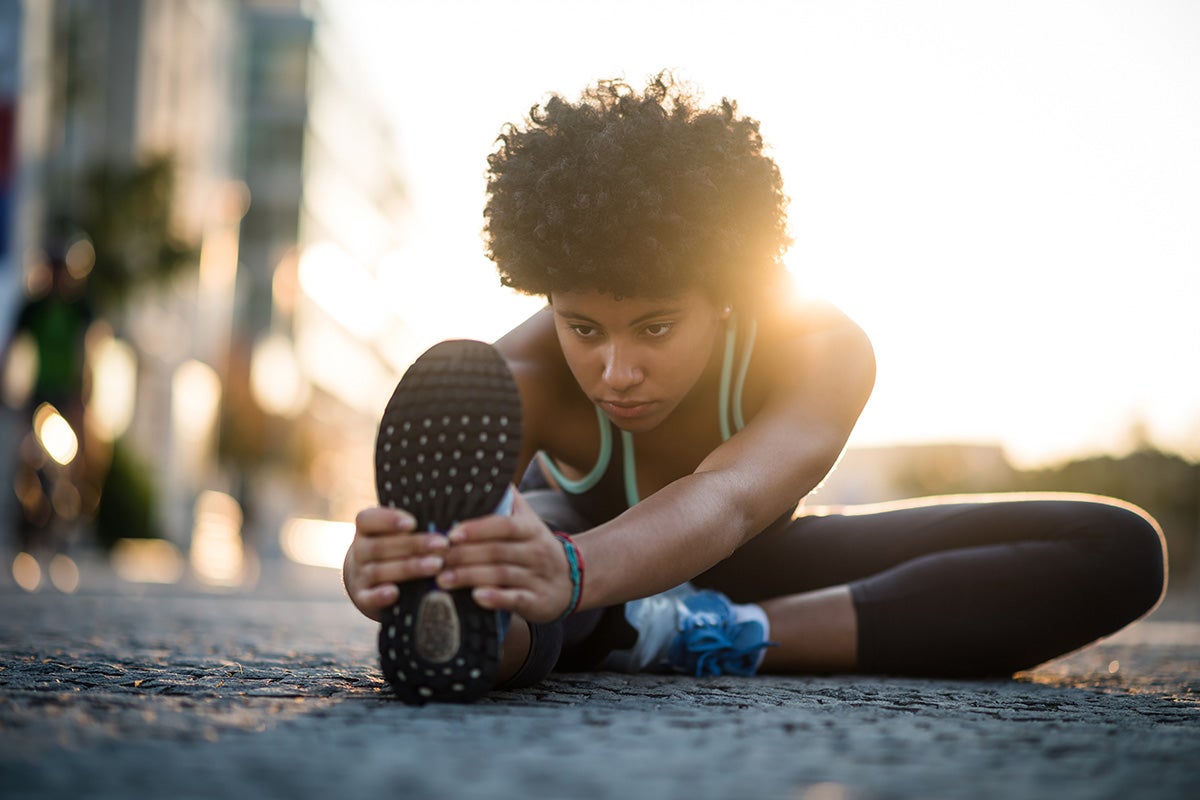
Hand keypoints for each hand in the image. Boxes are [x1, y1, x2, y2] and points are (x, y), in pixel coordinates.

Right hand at [343, 507, 447, 620]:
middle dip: (414, 545)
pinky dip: (380, 596)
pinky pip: (368, 597)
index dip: (388, 520)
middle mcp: (359, 552)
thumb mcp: (395, 535)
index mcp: (365, 530)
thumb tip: (444, 525)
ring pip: (379, 571)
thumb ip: (412, 530)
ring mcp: (359, 576)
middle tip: (442, 545)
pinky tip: (395, 593)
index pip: (367, 519)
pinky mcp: (362, 598)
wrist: (366, 581)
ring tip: (436, 565)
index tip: (413, 523)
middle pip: (380, 546)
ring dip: (409, 568)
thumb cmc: (392, 550)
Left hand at [436, 490, 574, 623]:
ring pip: (501, 575)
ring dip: (469, 577)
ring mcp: (537, 577)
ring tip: (442, 579)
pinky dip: (496, 598)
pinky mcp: (537, 602)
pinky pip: (515, 600)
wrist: (573, 579)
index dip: (477, 529)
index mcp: (530, 529)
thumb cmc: (537, 547)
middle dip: (463, 555)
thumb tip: (488, 472)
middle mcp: (536, 552)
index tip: (451, 534)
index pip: (503, 525)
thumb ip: (509, 500)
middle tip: (435, 559)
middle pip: (496, 552)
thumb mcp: (529, 521)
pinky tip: (476, 597)